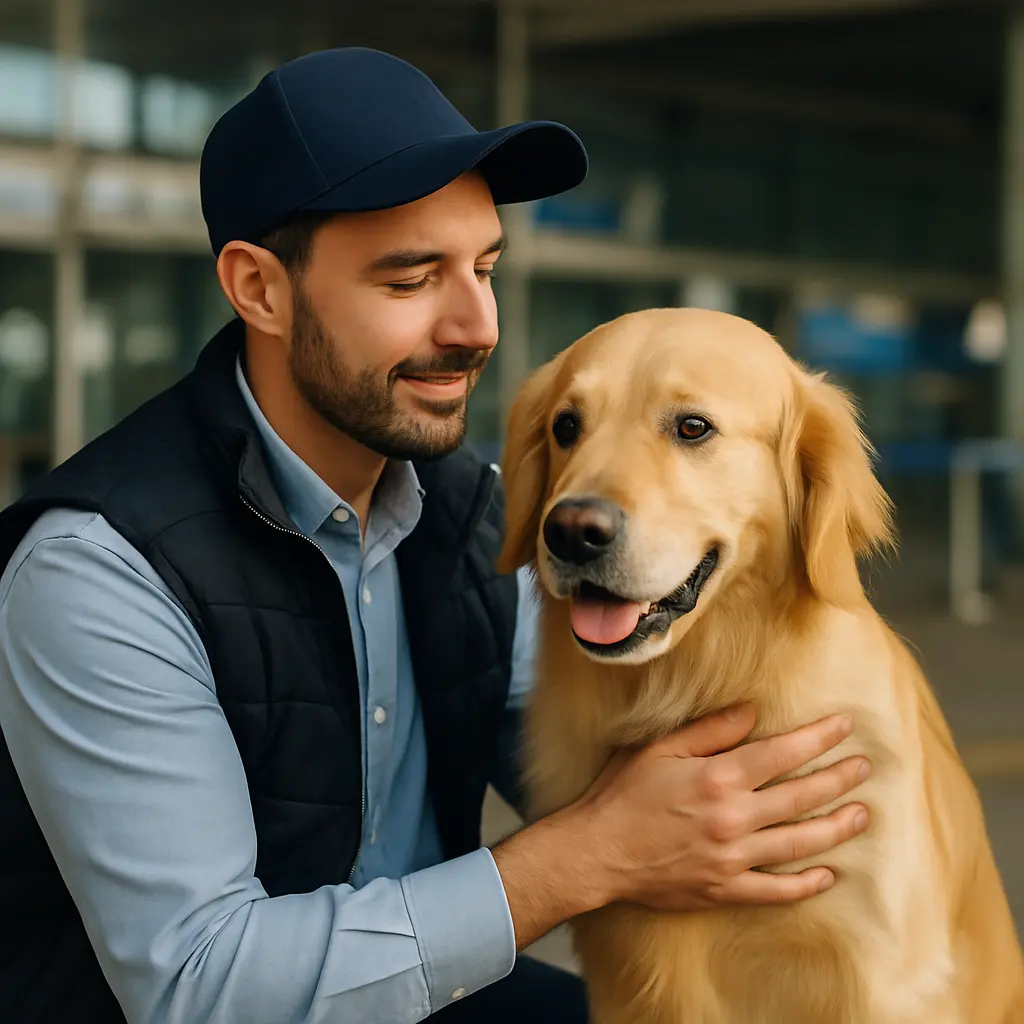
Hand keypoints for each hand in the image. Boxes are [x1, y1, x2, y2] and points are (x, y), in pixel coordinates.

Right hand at [575, 704, 868, 910]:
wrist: (597, 851)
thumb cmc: (623, 793)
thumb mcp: (659, 748)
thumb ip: (710, 730)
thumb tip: (752, 711)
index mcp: (718, 778)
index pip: (782, 754)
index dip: (817, 739)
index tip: (844, 727)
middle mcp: (733, 817)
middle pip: (800, 796)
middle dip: (838, 779)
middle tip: (865, 767)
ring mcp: (732, 857)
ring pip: (798, 842)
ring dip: (835, 828)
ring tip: (862, 815)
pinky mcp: (724, 888)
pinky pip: (775, 890)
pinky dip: (804, 885)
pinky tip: (827, 875)